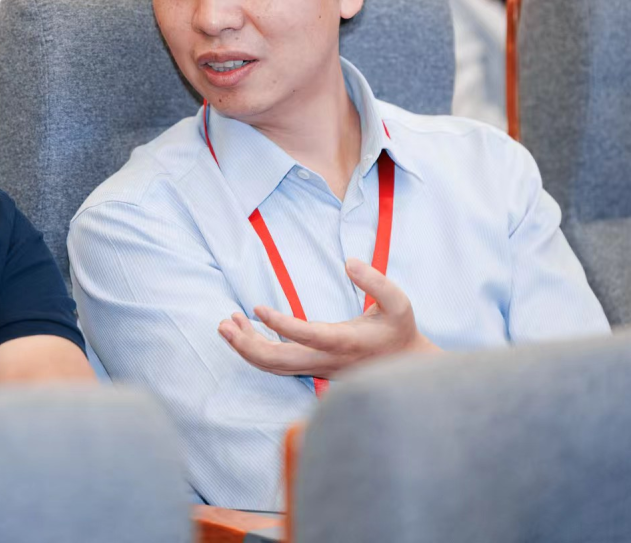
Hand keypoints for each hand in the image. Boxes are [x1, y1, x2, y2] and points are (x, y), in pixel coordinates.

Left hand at [217, 258, 439, 379]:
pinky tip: (245, 329)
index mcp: (345, 343)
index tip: (257, 307)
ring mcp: (316, 368)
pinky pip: (277, 365)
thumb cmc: (399, 330)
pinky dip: (256, 350)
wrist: (406, 366)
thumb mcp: (399, 303)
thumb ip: (376, 281)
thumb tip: (350, 262)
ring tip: (226, 324)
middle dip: (247, 345)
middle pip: (279, 362)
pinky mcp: (311, 368)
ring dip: (246, 347)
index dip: (280, 325)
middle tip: (224, 323)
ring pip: (274, 366)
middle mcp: (326, 360)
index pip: (307, 336)